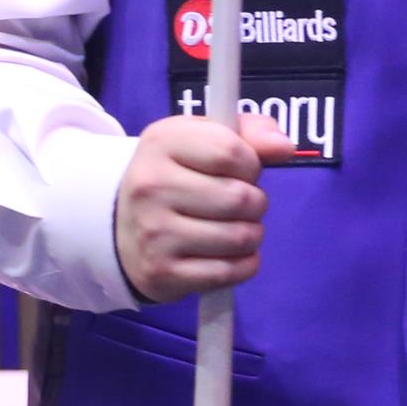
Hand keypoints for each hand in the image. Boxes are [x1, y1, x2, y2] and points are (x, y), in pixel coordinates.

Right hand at [112, 110, 287, 302]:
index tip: (242, 171)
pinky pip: (228, 272)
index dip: (251, 164)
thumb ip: (251, 132)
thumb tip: (284, 148)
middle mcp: (151, 186)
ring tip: (236, 227)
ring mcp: (154, 233)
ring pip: (239, 237)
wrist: (122, 224)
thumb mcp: (205, 138)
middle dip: (255, 202)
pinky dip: (244, 265)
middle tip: (240, 204)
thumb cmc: (177, 174)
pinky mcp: (162, 273)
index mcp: (162, 142)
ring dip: (252, 234)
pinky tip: (231, 254)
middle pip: (240, 198)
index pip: (231, 152)